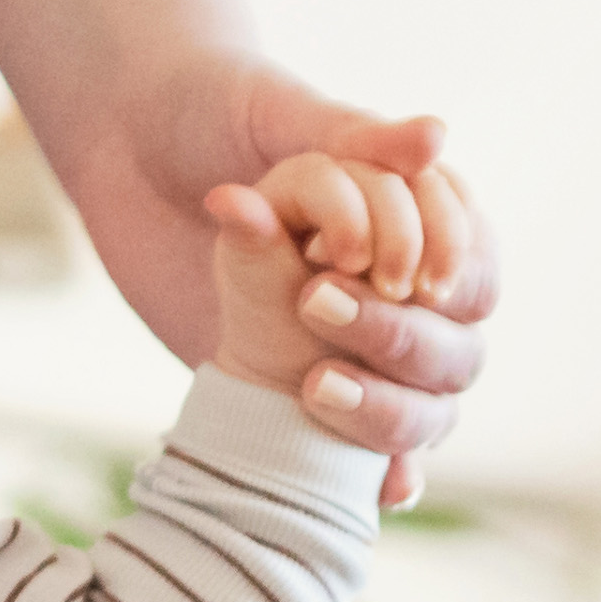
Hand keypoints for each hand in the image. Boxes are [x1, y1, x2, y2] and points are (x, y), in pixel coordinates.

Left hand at [95, 57, 492, 509]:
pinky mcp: (308, 385)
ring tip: (314, 386)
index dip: (445, 271)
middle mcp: (399, 286)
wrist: (127, 143)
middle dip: (399, 335)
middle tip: (315, 303)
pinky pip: (368, 453)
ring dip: (386, 409)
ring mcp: (357, 344)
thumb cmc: (216, 110)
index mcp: (418, 216)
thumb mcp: (281, 113)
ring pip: (428, 408)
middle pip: (457, 344)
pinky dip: (383, 475)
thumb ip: (356, 140)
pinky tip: (380, 491)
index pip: (472, 263)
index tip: (393, 270)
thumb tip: (436, 137)